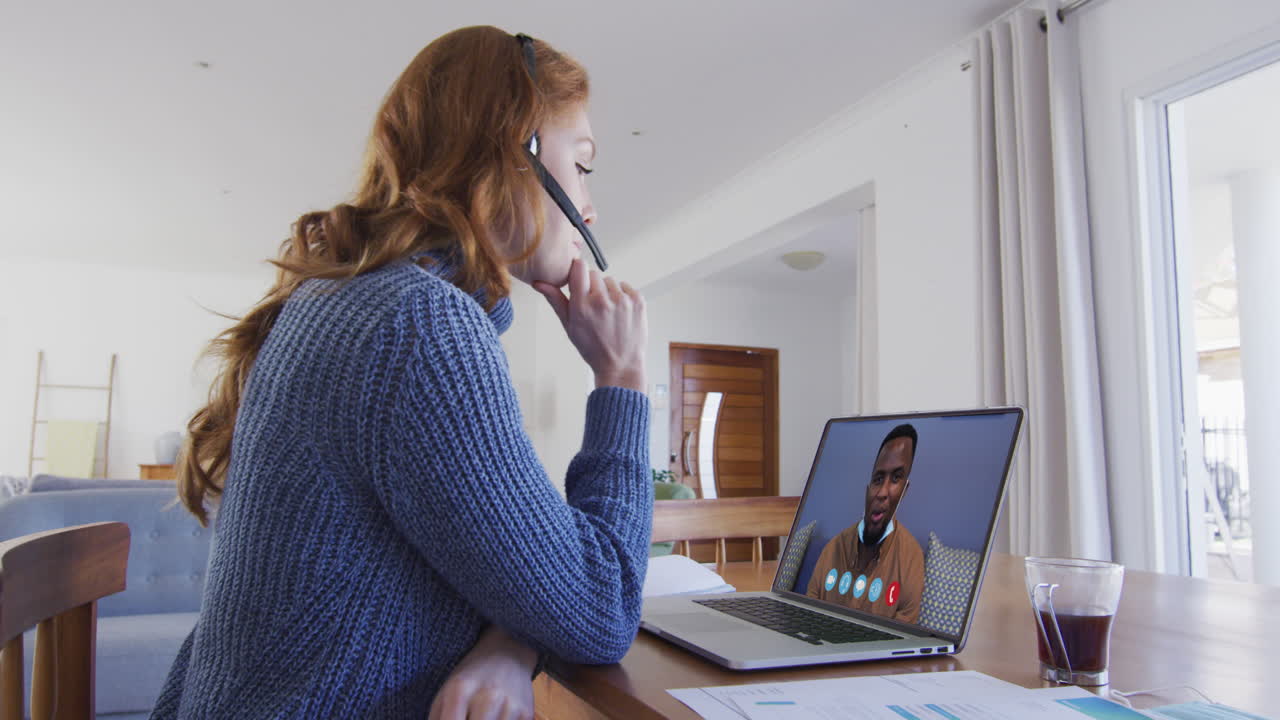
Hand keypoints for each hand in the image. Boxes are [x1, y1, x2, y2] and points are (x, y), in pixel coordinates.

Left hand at [428, 625, 536, 719]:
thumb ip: (437, 719)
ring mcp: (510, 706)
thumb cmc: (471, 677)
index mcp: (460, 691)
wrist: (509, 651)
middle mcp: (487, 697)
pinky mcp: (527, 713)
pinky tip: (495, 718)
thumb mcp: (446, 693)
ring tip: (480, 716)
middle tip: (468, 719)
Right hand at [534, 258, 646, 391]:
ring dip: (608, 291)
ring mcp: (622, 300)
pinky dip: (622, 296)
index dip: (577, 271)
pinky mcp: (638, 301)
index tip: (577, 279)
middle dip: (592, 286)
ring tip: (607, 312)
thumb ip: (555, 300)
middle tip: (593, 306)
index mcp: (582, 305)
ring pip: (610, 281)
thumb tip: (539, 282)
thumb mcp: (569, 326)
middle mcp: (603, 300)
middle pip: (594, 274)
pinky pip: (625, 287)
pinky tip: (619, 313)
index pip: (579, 267)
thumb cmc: (593, 348)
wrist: (620, 365)